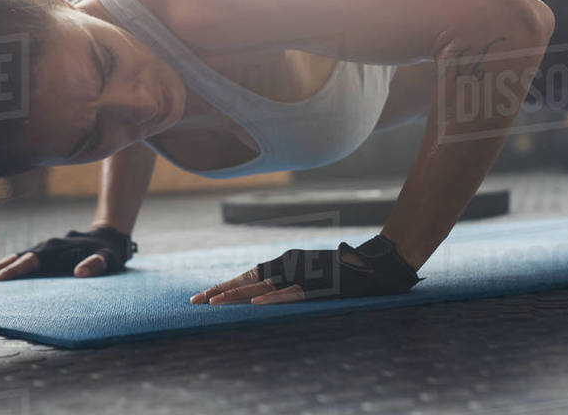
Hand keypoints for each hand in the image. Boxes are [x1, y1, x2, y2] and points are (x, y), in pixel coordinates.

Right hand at [0, 225, 136, 281]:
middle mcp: (44, 248)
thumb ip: (97, 265)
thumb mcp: (109, 259)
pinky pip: (15, 260)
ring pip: (10, 258)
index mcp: (56, 251)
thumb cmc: (109, 252)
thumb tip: (80, 273)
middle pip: (13, 259)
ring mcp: (40, 250)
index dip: (12, 272)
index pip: (30, 262)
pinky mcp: (40, 254)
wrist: (107, 235)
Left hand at [190, 235, 420, 304]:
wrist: (372, 265)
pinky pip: (290, 294)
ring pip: (263, 287)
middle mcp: (288, 264)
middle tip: (195, 302)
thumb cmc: (342, 271)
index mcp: (286, 262)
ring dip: (237, 296)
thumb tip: (270, 294)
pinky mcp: (316, 285)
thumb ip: (291, 281)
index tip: (203, 297)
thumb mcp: (310, 274)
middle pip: (248, 280)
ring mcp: (301, 274)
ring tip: (214, 304)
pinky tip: (255, 305)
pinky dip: (272, 299)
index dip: (226, 286)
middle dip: (220, 291)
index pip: (249, 276)